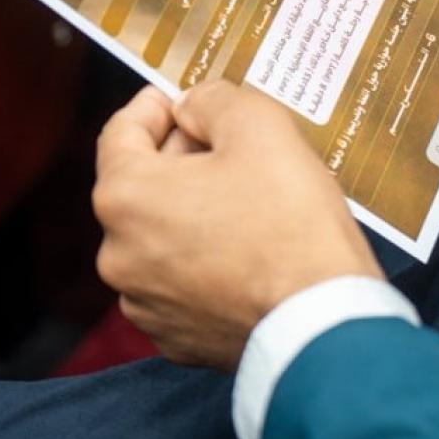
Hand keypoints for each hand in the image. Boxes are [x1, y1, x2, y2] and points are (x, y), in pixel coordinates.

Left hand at [92, 84, 381, 371]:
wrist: (321, 320)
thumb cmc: (291, 221)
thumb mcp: (260, 126)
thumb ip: (214, 100)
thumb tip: (193, 107)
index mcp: (126, 196)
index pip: (120, 132)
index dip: (155, 107)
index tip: (182, 100)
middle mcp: (118, 255)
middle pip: (141, 186)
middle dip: (181, 160)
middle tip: (232, 148)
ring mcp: (145, 303)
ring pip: (161, 237)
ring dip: (193, 214)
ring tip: (249, 204)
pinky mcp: (176, 338)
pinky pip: (182, 282)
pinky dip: (205, 261)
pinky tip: (249, 251)